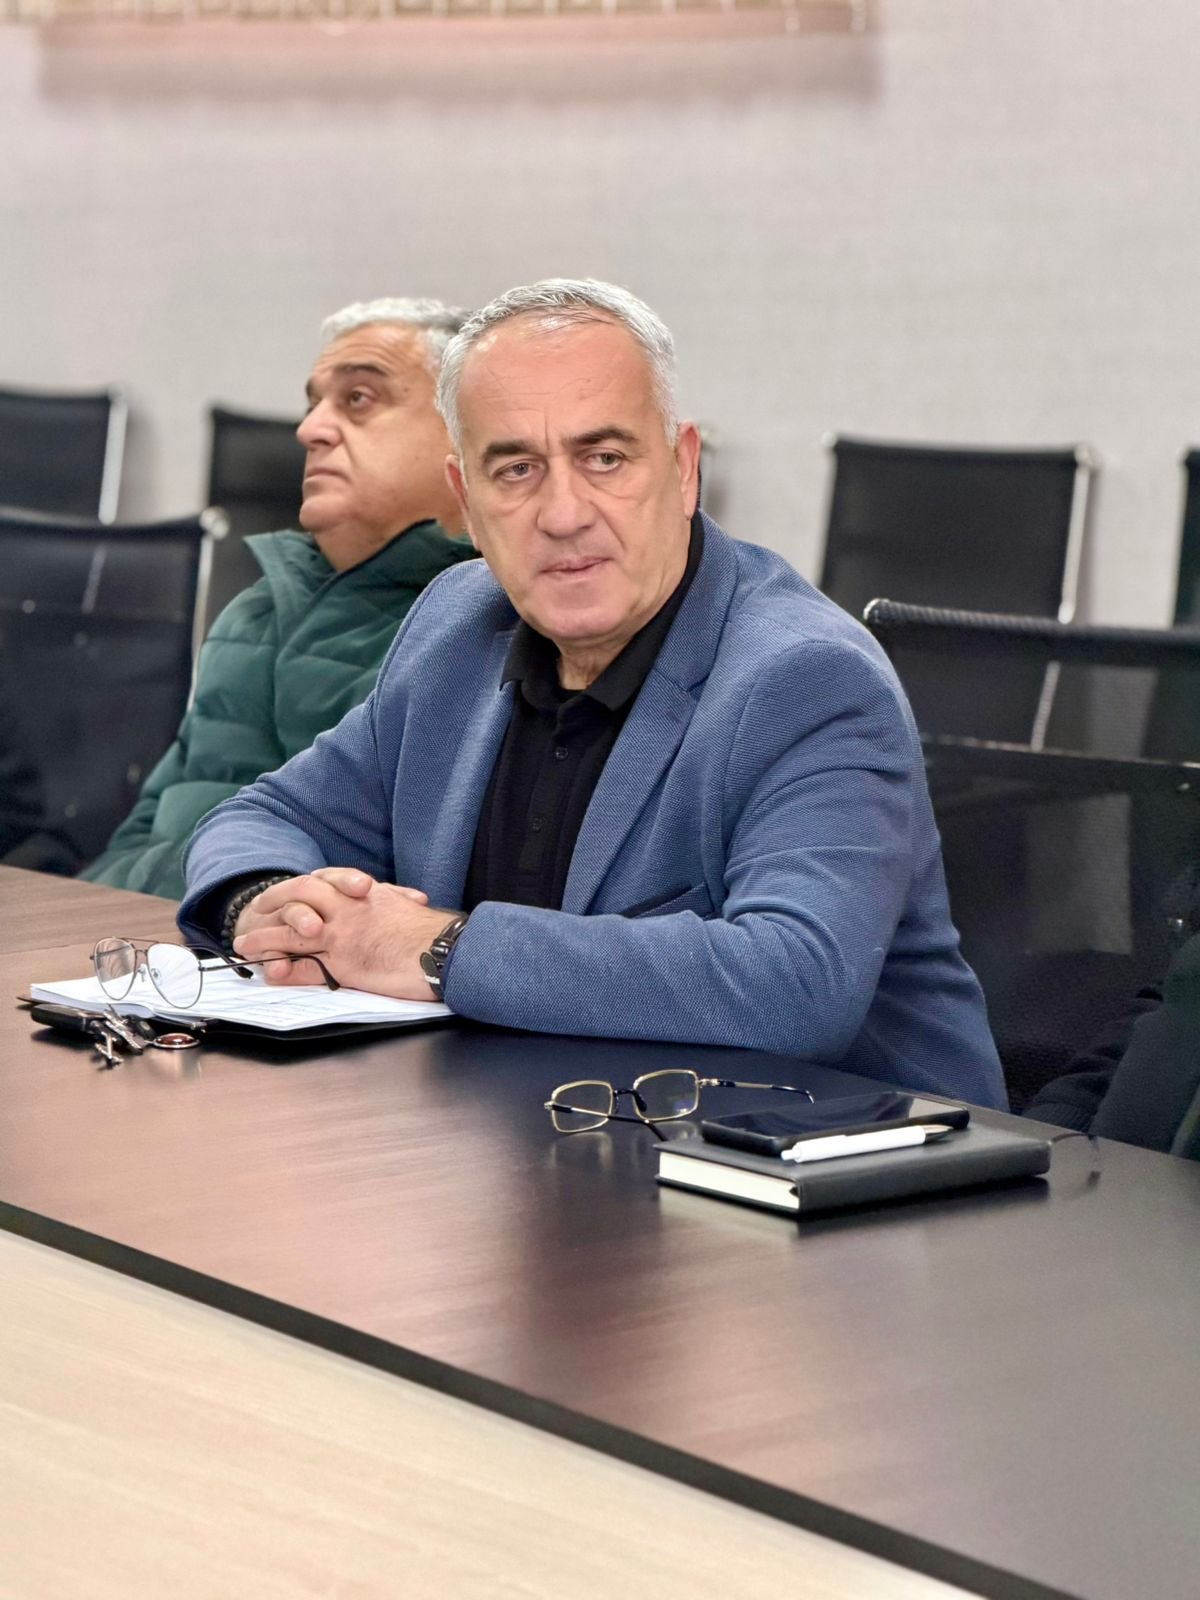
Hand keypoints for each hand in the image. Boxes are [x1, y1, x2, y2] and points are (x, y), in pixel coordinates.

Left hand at [232, 872, 455, 1000]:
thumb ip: (386, 899)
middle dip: (274, 901)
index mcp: (364, 893)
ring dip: (264, 938)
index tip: (288, 892)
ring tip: (244, 945)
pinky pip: (304, 965)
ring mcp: (342, 935)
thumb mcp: (404, 906)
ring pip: (292, 932)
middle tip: (256, 909)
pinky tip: (270, 972)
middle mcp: (348, 908)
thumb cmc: (431, 933)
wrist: (443, 950)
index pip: (325, 880)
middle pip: (299, 896)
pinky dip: (284, 969)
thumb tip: (383, 896)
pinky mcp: (342, 963)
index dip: (303, 887)